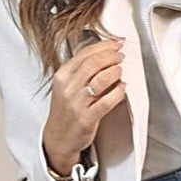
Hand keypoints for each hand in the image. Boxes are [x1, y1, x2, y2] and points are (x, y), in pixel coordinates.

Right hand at [43, 36, 126, 175]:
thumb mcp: (65, 86)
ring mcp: (77, 103)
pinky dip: (118, 92)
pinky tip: (122, 88)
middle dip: (112, 56)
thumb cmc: (65, 111)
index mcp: (61, 76)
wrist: (58, 138)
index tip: (116, 43)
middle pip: (94, 63)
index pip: (85, 53)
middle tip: (120, 56)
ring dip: (116, 72)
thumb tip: (103, 52)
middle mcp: (68, 88)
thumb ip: (80, 70)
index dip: (104, 45)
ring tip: (119, 71)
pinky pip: (108, 101)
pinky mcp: (87, 118)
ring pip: (102, 79)